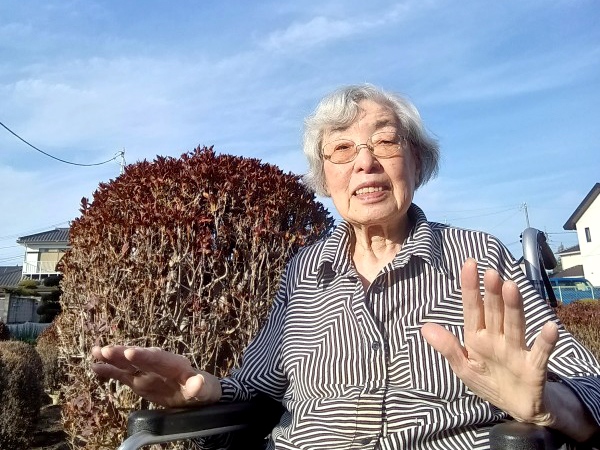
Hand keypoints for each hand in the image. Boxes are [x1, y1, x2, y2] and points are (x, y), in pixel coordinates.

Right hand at [91, 346, 221, 407]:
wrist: (197, 391)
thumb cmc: (203, 389)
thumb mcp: (205, 390)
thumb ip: (200, 387)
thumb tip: (197, 383)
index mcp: (175, 364)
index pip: (159, 359)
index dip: (145, 356)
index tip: (131, 352)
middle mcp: (158, 364)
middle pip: (140, 357)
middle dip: (124, 354)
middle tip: (107, 350)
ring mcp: (147, 371)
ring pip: (128, 363)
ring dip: (113, 357)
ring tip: (97, 352)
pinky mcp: (139, 380)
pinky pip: (122, 374)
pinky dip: (110, 370)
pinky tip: (95, 366)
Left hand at [421, 258, 558, 424]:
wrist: (516, 407)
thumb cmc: (489, 381)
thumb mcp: (463, 367)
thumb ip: (448, 347)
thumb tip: (424, 327)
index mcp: (478, 337)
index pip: (472, 309)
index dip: (470, 288)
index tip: (469, 265)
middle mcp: (498, 338)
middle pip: (494, 312)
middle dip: (491, 293)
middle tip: (490, 273)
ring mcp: (516, 351)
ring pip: (514, 325)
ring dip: (513, 307)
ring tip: (511, 287)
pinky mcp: (534, 367)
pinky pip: (540, 353)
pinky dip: (545, 341)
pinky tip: (550, 327)